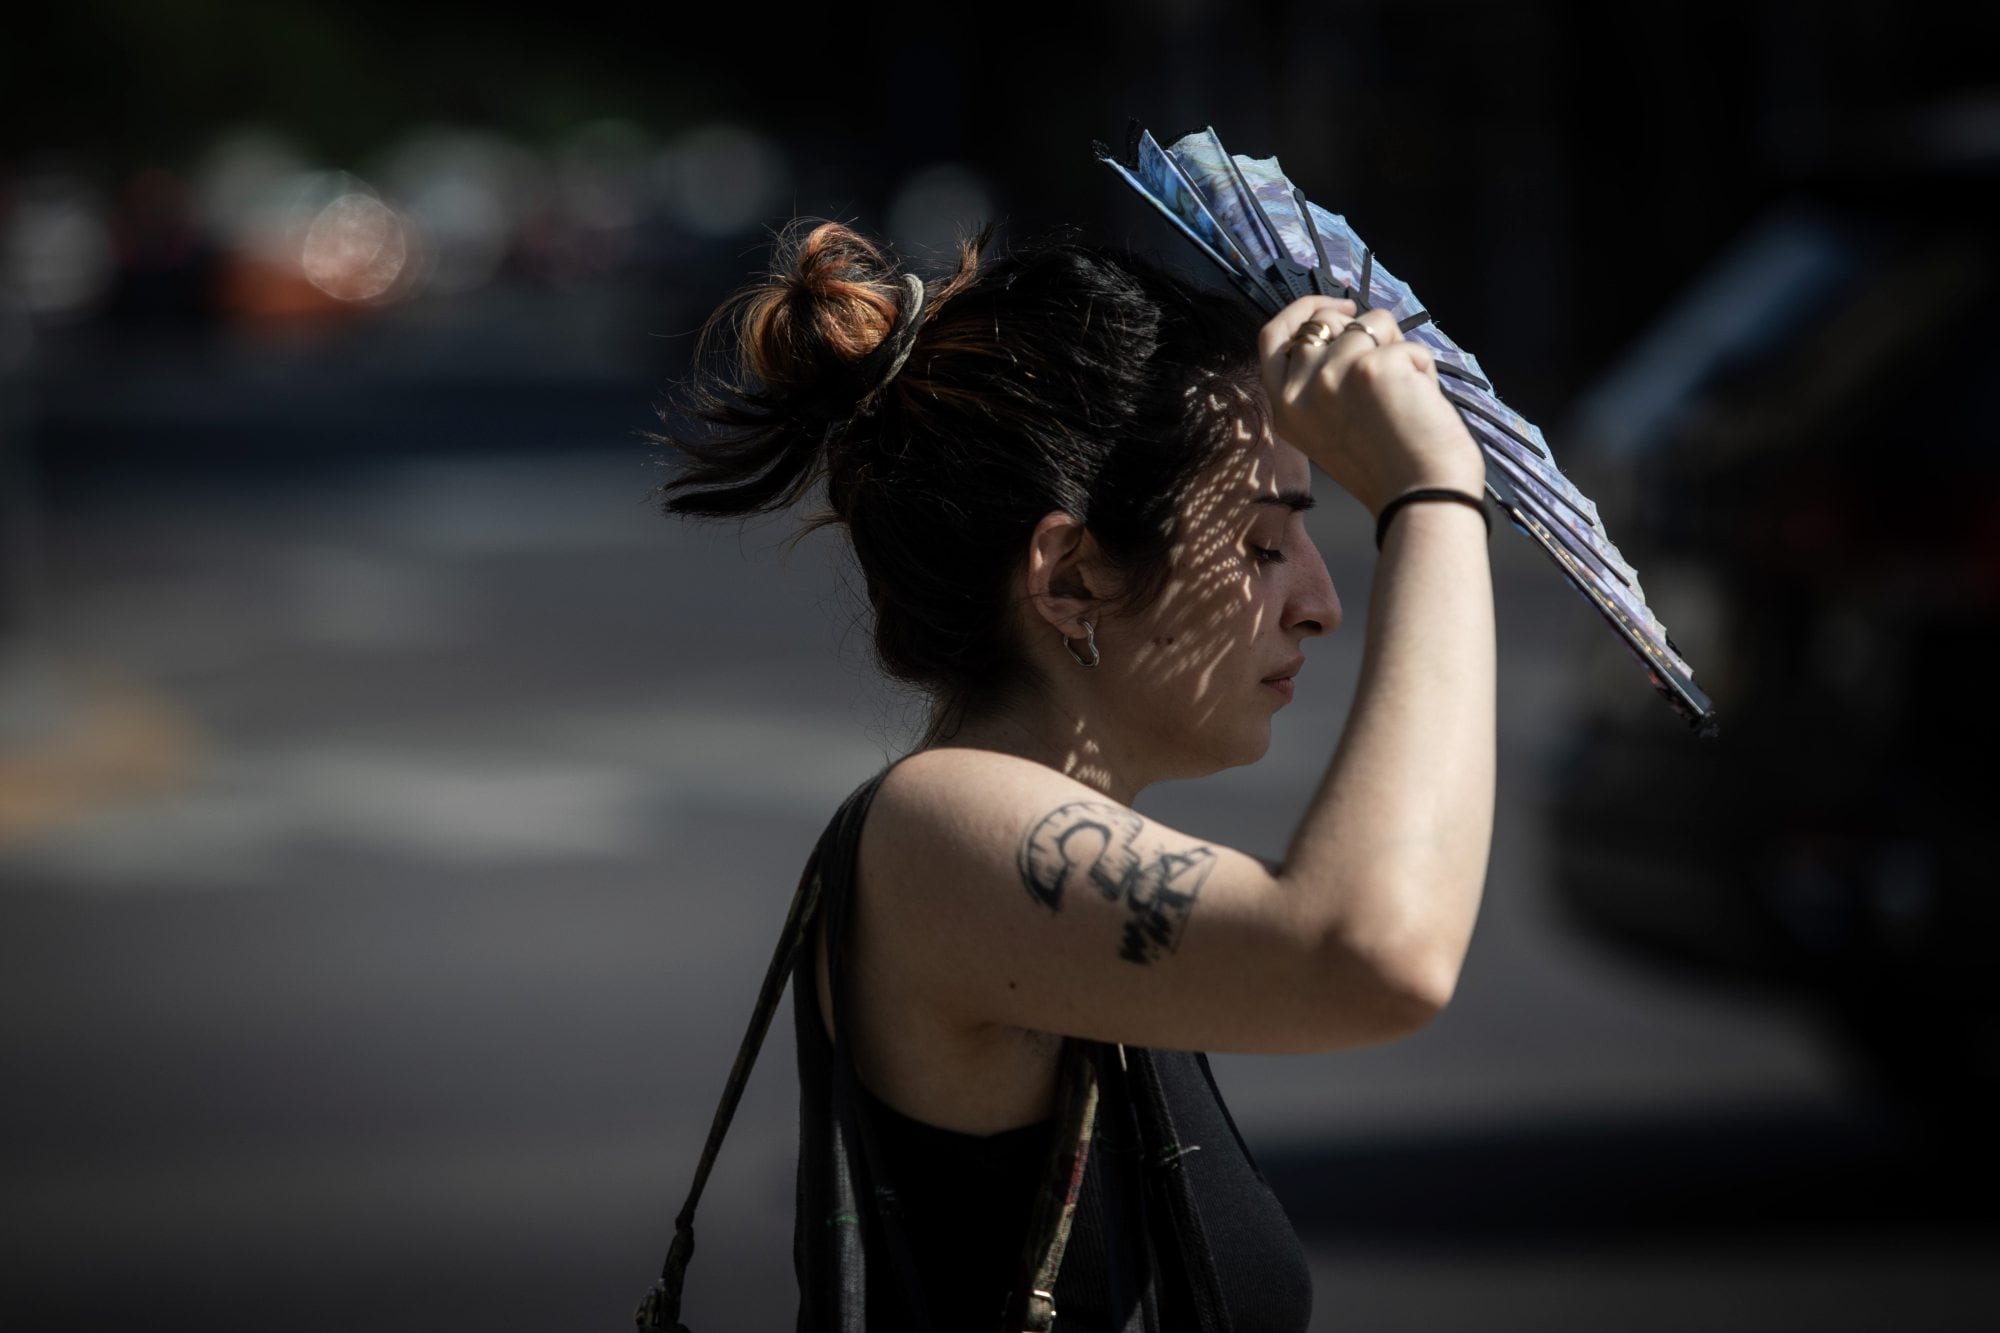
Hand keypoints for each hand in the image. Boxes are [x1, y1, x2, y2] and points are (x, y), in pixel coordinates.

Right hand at [1257, 296, 1484, 515]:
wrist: (1421, 498)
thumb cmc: (1388, 467)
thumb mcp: (1330, 425)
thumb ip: (1320, 380)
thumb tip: (1345, 323)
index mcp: (1284, 408)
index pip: (1273, 336)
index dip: (1303, 310)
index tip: (1337, 305)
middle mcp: (1298, 392)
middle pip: (1325, 321)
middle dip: (1364, 330)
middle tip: (1387, 369)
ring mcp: (1330, 376)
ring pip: (1370, 322)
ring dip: (1397, 348)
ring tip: (1404, 394)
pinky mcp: (1369, 367)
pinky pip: (1405, 343)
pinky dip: (1422, 367)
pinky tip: (1420, 402)